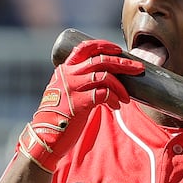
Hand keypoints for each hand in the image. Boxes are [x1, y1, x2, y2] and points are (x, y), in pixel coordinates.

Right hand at [17, 40, 143, 172]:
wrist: (44, 137)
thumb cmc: (60, 116)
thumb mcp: (66, 92)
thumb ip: (81, 82)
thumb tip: (109, 78)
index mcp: (65, 70)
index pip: (84, 48)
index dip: (103, 45)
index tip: (118, 49)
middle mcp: (68, 75)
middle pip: (101, 60)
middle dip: (123, 63)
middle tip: (139, 68)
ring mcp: (72, 88)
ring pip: (105, 77)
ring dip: (121, 87)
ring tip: (127, 98)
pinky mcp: (78, 103)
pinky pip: (104, 94)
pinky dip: (114, 99)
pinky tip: (116, 106)